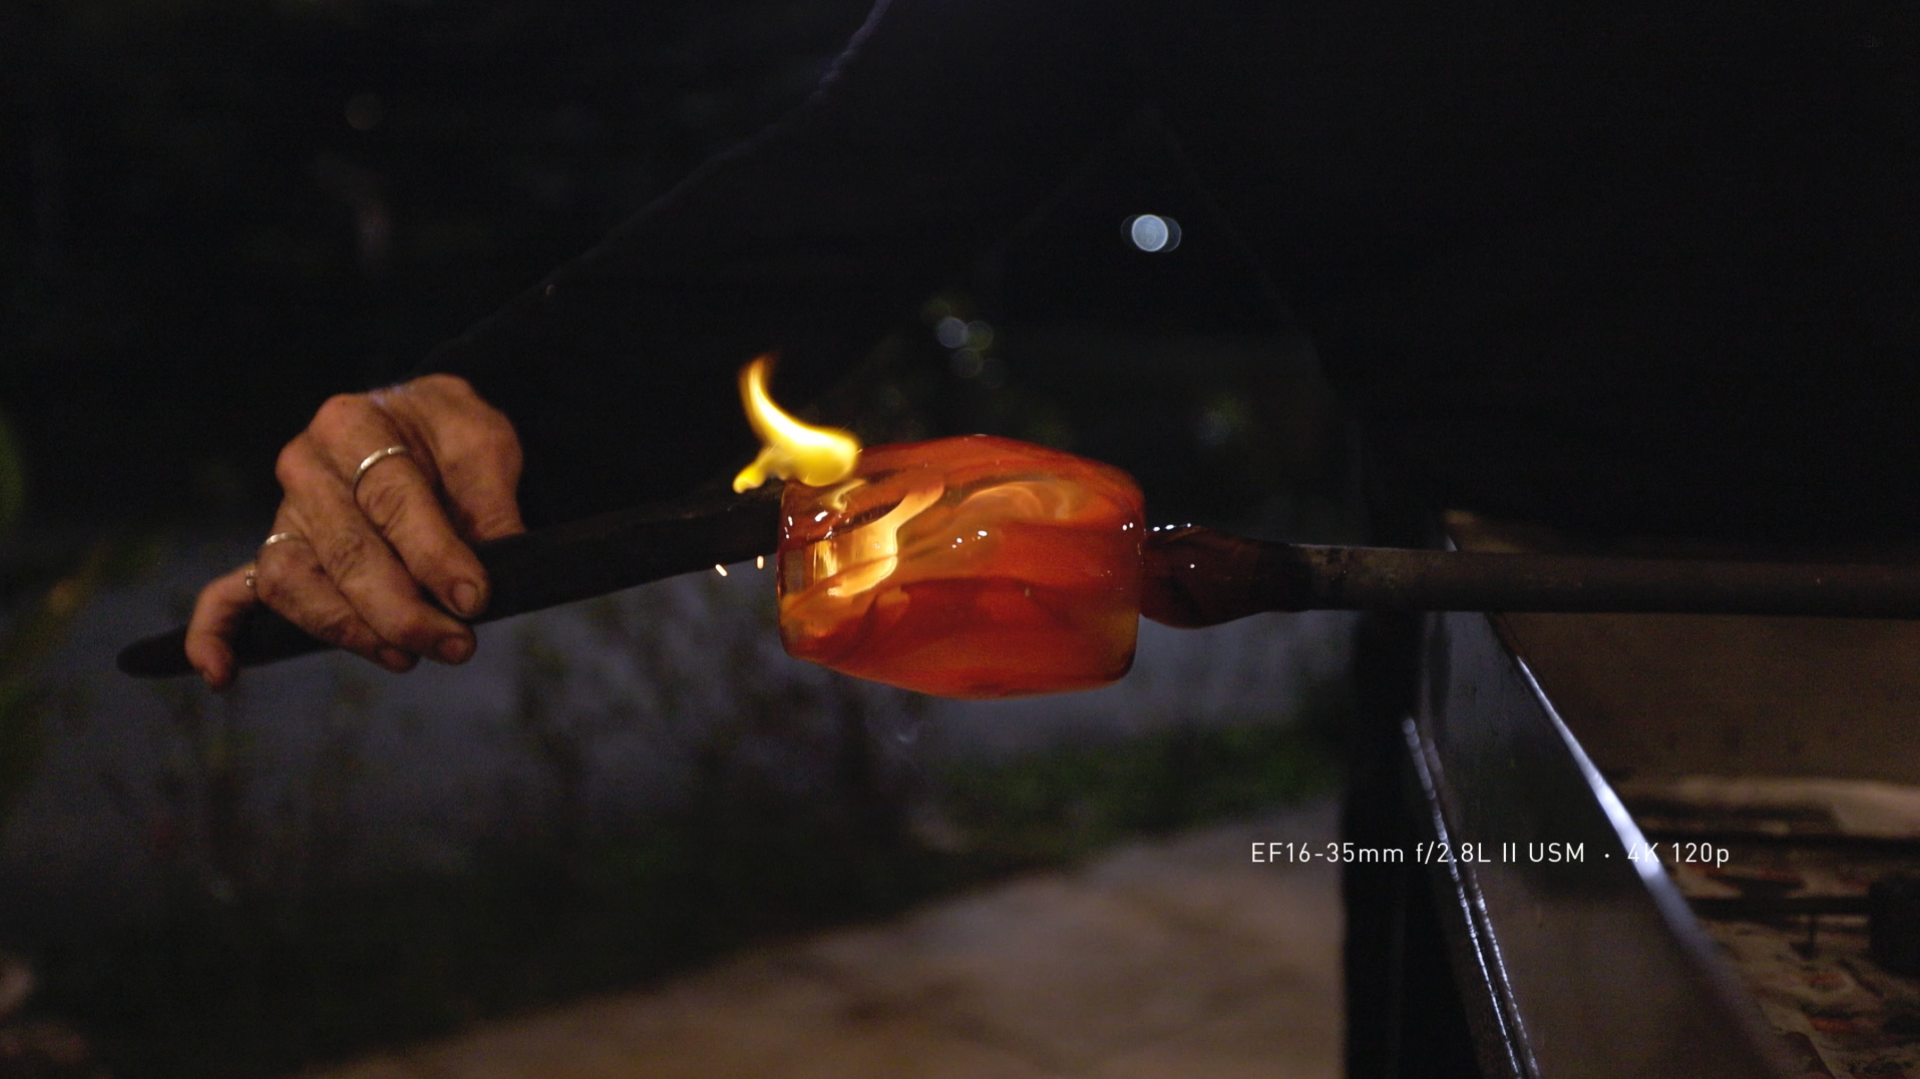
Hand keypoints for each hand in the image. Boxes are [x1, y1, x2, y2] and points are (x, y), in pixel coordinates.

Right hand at [186, 374, 524, 688]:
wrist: (425, 427)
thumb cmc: (451, 436)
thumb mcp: (483, 443)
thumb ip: (490, 499)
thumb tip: (500, 560)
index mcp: (351, 425)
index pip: (390, 500)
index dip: (434, 556)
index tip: (474, 599)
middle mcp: (305, 468)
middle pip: (344, 552)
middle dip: (403, 609)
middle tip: (458, 643)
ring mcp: (284, 515)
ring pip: (295, 585)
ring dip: (348, 630)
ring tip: (405, 656)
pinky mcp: (278, 553)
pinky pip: (230, 594)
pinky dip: (216, 633)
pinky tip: (220, 674)